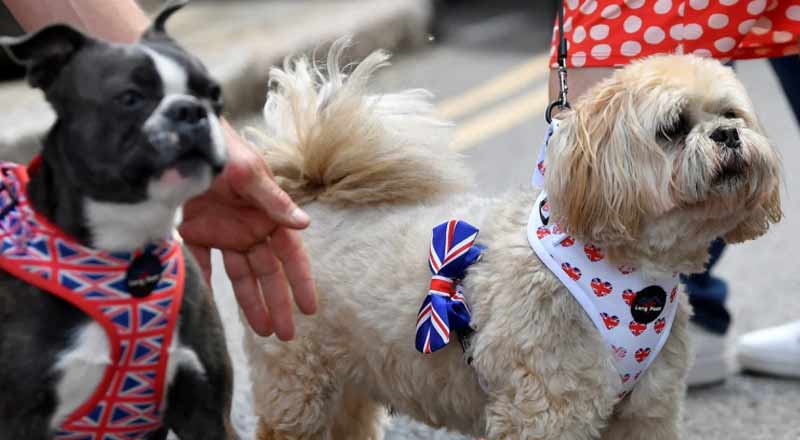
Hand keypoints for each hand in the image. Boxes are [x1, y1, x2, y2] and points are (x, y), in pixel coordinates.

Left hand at [179, 120, 316, 339]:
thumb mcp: (249, 172)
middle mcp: (249, 227)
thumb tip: (306, 225)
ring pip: (241, 275)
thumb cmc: (221, 147)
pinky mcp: (194, 231)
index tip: (310, 309)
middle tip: (286, 335)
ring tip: (261, 331)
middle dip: (278, 302)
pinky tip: (209, 308)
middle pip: (268, 272)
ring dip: (250, 302)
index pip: (290, 254)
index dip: (301, 281)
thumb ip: (273, 201)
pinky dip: (205, 284)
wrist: (178, 135)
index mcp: (268, 213)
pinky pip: (201, 264)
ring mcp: (223, 231)